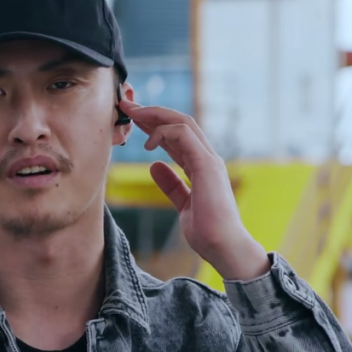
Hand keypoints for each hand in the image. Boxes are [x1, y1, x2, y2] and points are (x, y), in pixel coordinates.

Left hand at [118, 99, 269, 281]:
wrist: (224, 247)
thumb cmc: (207, 231)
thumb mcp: (182, 204)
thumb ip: (171, 185)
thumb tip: (154, 167)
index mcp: (202, 166)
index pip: (177, 136)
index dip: (154, 124)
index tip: (132, 118)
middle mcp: (207, 158)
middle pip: (179, 123)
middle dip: (152, 112)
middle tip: (127, 104)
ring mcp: (209, 160)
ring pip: (183, 122)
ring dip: (156, 114)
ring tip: (133, 112)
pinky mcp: (207, 165)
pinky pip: (185, 135)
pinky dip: (165, 132)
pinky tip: (148, 142)